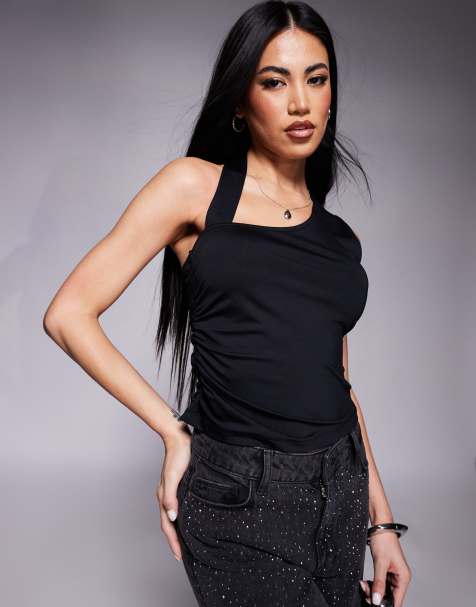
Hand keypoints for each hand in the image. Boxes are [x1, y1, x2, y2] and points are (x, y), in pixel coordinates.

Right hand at [156, 430, 191, 560]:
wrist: (179, 437)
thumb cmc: (178, 455)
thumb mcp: (173, 476)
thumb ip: (170, 496)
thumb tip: (172, 517)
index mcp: (163, 496)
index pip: (167, 525)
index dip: (173, 541)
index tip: (179, 556)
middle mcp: (166, 496)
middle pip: (169, 523)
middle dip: (175, 540)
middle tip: (182, 555)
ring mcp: (173, 491)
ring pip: (174, 515)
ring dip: (179, 529)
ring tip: (186, 541)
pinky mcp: (181, 485)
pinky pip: (180, 506)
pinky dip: (184, 517)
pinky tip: (191, 518)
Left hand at [361, 531, 411, 605]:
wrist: (380, 526)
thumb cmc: (383, 540)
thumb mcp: (380, 563)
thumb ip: (379, 583)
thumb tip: (377, 601)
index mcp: (403, 577)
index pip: (397, 600)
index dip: (386, 605)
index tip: (374, 604)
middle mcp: (401, 578)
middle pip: (390, 597)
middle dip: (377, 597)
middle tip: (365, 591)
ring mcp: (394, 575)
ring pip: (384, 591)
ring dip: (373, 590)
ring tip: (363, 585)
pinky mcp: (387, 571)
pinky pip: (381, 583)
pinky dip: (373, 584)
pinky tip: (365, 582)